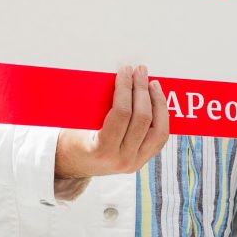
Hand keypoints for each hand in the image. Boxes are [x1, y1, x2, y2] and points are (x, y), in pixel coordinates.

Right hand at [54, 65, 170, 183]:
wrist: (74, 164)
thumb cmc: (74, 138)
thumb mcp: (79, 123)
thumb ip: (97, 104)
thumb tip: (118, 77)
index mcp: (102, 150)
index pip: (121, 113)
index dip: (125, 88)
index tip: (125, 71)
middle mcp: (122, 159)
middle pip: (142, 119)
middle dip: (142, 90)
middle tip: (140, 71)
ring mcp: (135, 161)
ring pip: (159, 130)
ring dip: (158, 104)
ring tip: (153, 84)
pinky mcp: (143, 160)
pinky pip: (160, 137)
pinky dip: (162, 117)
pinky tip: (158, 101)